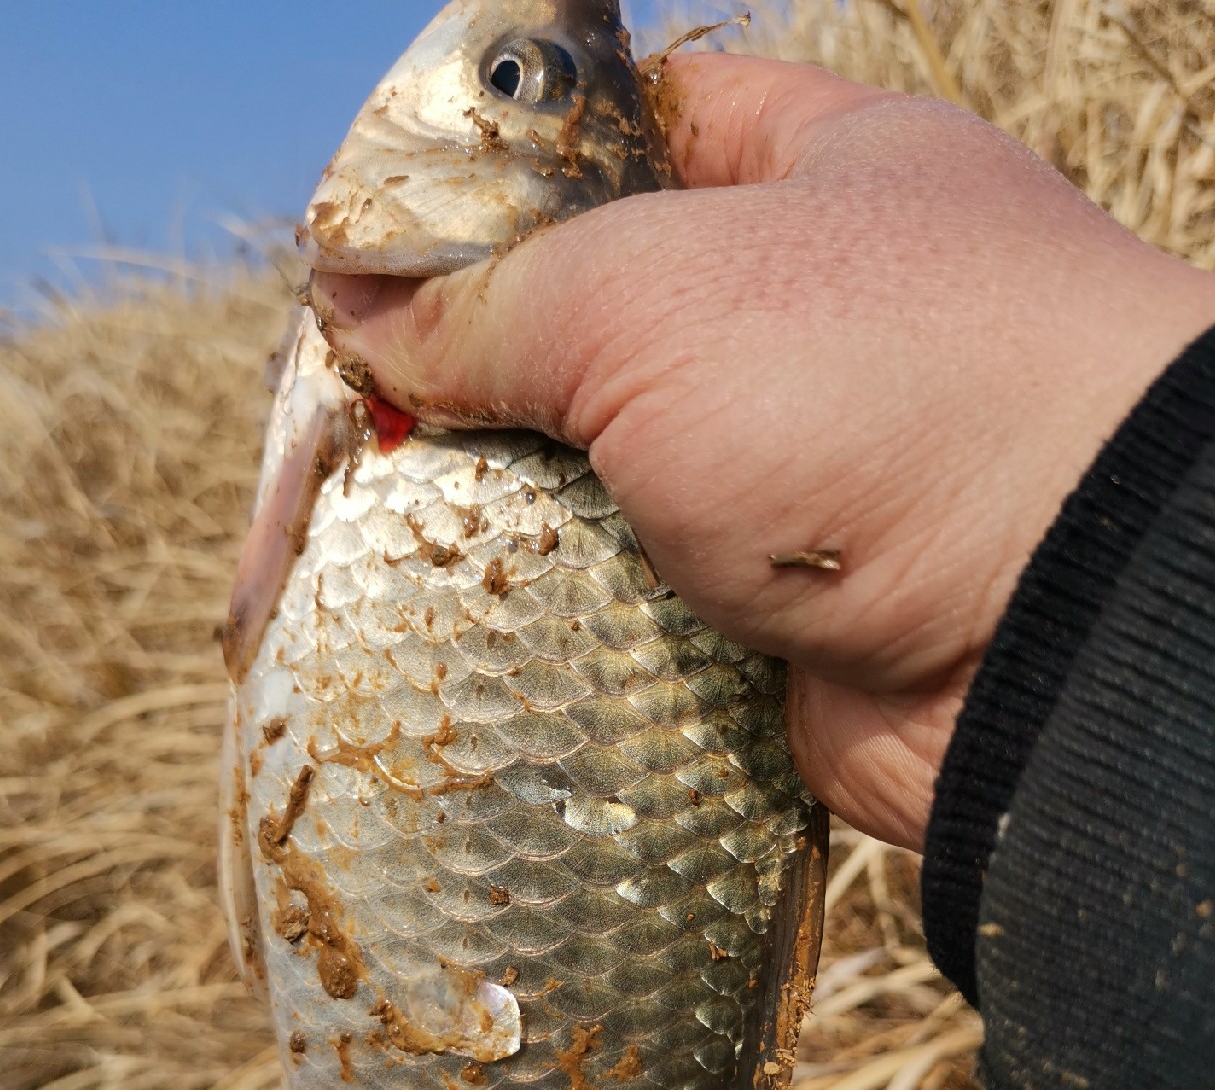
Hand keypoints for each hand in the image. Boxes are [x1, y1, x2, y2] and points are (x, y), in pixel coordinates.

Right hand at [313, 54, 1214, 849]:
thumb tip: (358, 315)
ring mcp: (794, 475)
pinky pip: (632, 600)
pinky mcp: (771, 613)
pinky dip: (558, 611)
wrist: (1054, 639)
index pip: (632, 127)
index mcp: (818, 178)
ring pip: (604, 477)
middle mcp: (811, 325)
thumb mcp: (658, 296)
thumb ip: (496, 299)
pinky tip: (467, 610)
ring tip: (392, 511)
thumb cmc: (884, 393)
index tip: (382, 229)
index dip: (501, 171)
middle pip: (600, 322)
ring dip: (508, 504)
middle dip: (483, 364)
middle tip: (363, 398)